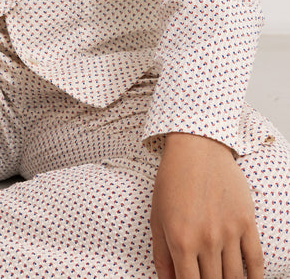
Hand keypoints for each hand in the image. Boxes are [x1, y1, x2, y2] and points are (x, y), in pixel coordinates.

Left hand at [151, 133, 262, 278]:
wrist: (196, 148)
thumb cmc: (172, 181)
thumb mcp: (157, 217)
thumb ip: (162, 255)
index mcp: (181, 240)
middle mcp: (207, 239)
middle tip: (207, 278)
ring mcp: (229, 231)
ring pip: (234, 278)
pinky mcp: (246, 222)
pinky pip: (256, 261)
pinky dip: (255, 277)